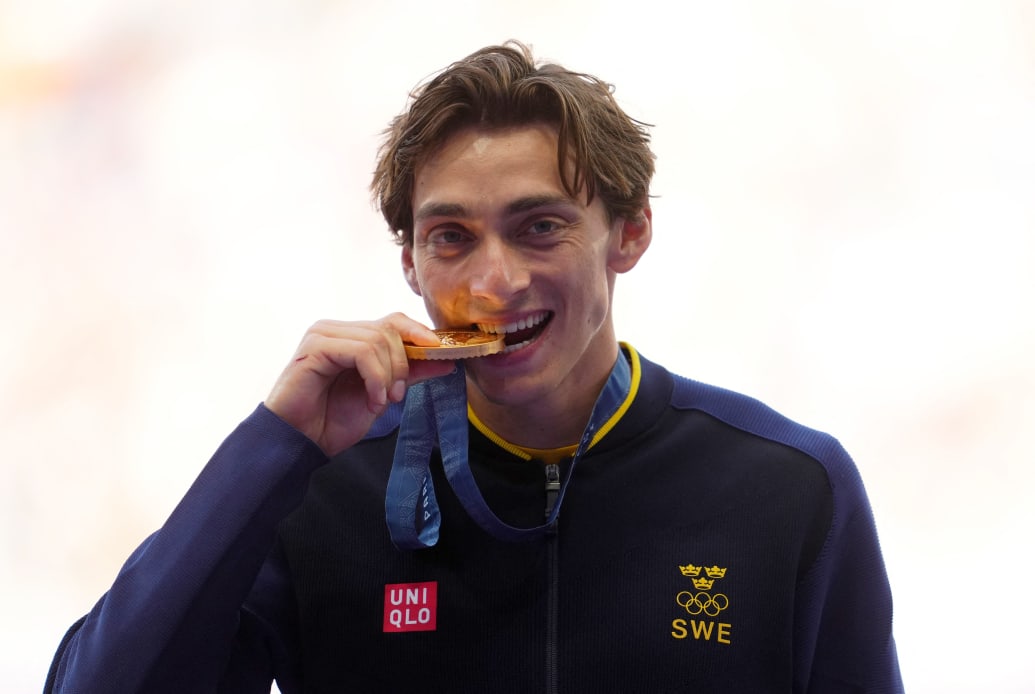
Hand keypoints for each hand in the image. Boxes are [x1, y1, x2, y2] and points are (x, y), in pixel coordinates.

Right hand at [264, 313, 453, 455]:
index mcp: (352, 337)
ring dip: (389, 375)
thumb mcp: (382, 396)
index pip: (394, 321)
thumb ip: (409, 375)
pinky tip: (373, 399)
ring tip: (382, 401)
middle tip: (398, 395)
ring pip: (378, 340)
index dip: (420, 334)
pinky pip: (361, 351)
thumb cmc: (332, 420)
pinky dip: (375, 377)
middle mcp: (337, 330)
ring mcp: (324, 334)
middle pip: (390, 328)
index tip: (443, 355)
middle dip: (404, 363)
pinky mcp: (315, 346)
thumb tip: (446, 362)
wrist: (300, 442)